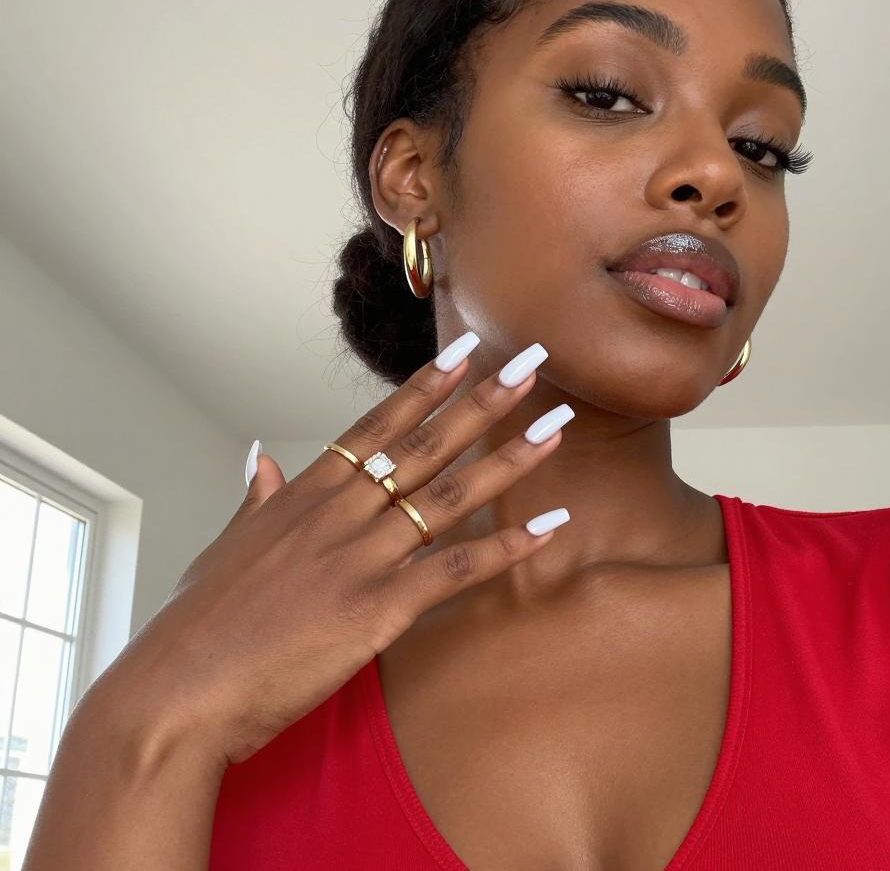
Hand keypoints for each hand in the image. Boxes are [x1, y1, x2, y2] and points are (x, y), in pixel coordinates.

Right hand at [84, 338, 572, 768]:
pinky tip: (548, 525)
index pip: (379, 425)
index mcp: (307, 493)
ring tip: (556, 426)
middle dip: (485, 401)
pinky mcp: (379, 608)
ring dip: (510, 460)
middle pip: (427, 445)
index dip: (426, 387)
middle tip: (531, 364)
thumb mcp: (227, 545)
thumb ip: (256, 498)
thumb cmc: (200, 620)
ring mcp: (363, 556)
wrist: (180, 688)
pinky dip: (506, 547)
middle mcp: (343, 512)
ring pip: (452, 496)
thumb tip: (260, 459)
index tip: (465, 353)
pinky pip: (455, 569)